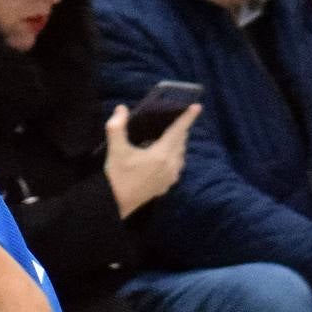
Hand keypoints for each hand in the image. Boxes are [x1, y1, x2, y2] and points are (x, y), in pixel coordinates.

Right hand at [103, 102, 199, 217]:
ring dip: (177, 145)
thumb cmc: (116, 176)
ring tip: (169, 139)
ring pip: (180, 155)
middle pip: (181, 142)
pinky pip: (176, 168)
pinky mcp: (165, 186)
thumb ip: (117, 127)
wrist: (114, 204)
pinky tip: (165, 159)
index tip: (197, 107)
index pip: (177, 131)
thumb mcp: (115, 150)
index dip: (187, 118)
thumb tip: (121, 108)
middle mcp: (170, 165)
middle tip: (175, 122)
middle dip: (180, 130)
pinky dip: (174, 159)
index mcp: (161, 154)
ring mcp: (170, 177)